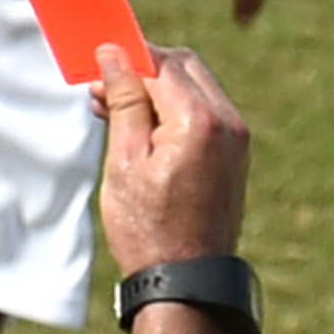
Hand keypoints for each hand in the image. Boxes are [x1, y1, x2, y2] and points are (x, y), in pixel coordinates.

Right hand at [94, 45, 250, 274]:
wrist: (185, 276)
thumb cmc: (147, 226)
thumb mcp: (124, 161)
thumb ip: (124, 102)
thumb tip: (114, 57)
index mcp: (198, 120)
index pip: (162, 65)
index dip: (127, 58)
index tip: (96, 60)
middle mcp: (227, 121)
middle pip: (185, 67)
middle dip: (143, 69)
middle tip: (102, 90)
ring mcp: (236, 136)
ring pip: (195, 87)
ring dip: (157, 90)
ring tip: (116, 113)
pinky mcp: (235, 152)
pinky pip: (204, 112)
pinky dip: (174, 110)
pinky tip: (143, 132)